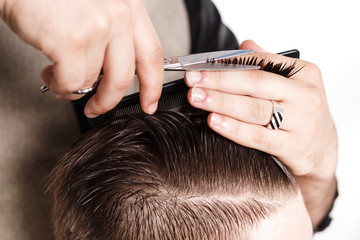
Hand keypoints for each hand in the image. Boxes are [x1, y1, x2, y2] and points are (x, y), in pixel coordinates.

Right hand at [0, 0, 162, 116]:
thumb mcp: (96, 6)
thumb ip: (111, 34)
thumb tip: (108, 71)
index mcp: (129, 5)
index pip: (152, 53)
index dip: (153, 84)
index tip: (150, 101)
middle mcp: (120, 13)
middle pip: (126, 76)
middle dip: (109, 100)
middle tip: (98, 107)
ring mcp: (98, 26)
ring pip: (93, 81)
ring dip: (73, 88)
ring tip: (58, 76)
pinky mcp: (73, 40)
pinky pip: (72, 83)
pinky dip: (60, 86)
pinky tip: (50, 74)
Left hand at [185, 40, 337, 226]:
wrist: (322, 152)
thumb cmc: (301, 114)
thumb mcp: (292, 86)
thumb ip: (268, 65)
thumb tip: (243, 45)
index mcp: (304, 74)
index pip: (262, 61)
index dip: (229, 61)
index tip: (202, 63)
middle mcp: (305, 95)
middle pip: (256, 83)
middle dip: (220, 80)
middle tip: (194, 79)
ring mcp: (301, 122)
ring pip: (255, 109)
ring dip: (222, 102)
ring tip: (197, 97)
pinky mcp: (293, 147)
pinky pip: (258, 136)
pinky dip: (234, 128)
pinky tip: (214, 121)